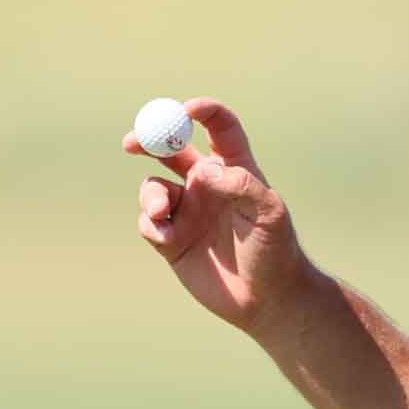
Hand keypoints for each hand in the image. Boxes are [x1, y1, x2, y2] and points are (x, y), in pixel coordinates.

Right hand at [124, 98, 309, 334]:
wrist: (266, 298)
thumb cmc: (276, 250)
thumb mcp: (269, 213)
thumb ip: (240, 185)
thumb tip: (203, 170)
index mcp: (234, 168)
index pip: (219, 127)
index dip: (203, 112)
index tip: (186, 110)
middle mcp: (207, 184)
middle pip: (172, 148)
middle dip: (149, 139)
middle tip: (132, 142)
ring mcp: (187, 211)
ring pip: (153, 186)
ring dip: (151, 195)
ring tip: (162, 212)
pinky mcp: (171, 239)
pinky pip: (149, 221)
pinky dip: (151, 224)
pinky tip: (166, 239)